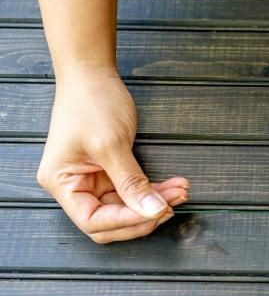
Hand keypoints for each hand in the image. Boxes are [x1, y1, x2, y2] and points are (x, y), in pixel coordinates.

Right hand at [37, 67, 189, 243]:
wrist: (93, 75)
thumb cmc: (91, 102)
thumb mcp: (111, 144)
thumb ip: (132, 182)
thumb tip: (153, 211)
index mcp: (62, 183)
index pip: (93, 220)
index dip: (126, 221)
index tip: (156, 211)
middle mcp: (74, 186)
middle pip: (111, 221)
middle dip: (144, 215)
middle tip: (172, 204)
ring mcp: (92, 181)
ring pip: (126, 208)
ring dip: (154, 203)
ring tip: (179, 192)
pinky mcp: (109, 173)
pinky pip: (133, 191)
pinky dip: (153, 191)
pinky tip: (173, 186)